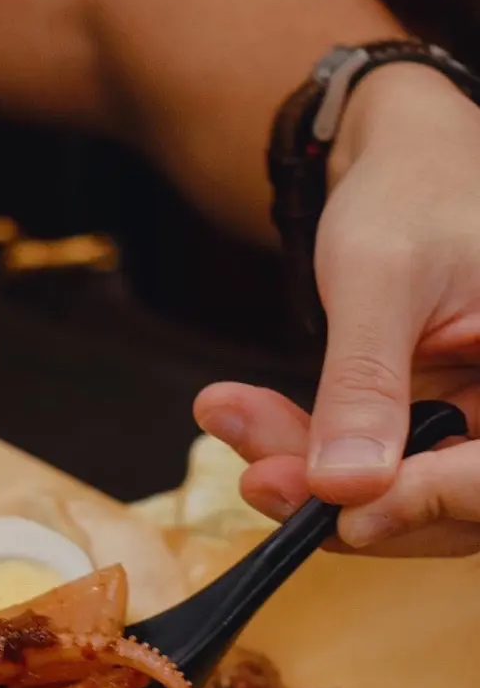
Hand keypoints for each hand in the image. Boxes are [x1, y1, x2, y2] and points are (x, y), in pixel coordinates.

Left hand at [195, 63, 479, 556]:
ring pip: (396, 501)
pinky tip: (241, 419)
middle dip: (345, 503)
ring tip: (232, 419)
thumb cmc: (410, 196)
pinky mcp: (429, 439)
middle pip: (447, 509)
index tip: (346, 515)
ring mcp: (474, 434)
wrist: (400, 171)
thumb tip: (342, 487)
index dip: (428, 504)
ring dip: (307, 481)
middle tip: (259, 479)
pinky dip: (302, 458)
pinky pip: (367, 476)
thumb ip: (366, 383)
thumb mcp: (380, 278)